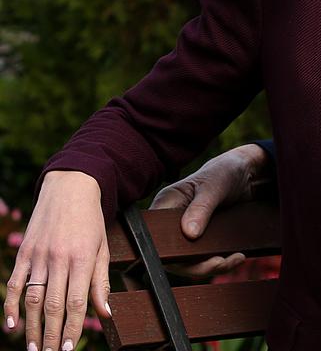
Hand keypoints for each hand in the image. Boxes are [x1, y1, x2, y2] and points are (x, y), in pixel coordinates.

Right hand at [4, 170, 111, 350]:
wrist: (70, 188)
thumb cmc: (91, 221)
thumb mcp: (102, 248)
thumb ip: (101, 282)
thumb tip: (106, 313)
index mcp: (83, 259)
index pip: (76, 302)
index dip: (70, 328)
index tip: (66, 349)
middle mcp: (59, 259)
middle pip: (52, 305)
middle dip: (50, 334)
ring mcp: (39, 256)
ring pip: (33, 298)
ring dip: (31, 326)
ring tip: (32, 348)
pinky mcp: (24, 252)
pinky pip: (16, 283)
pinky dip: (11, 304)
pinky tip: (11, 324)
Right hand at [149, 143, 268, 276]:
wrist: (247, 172)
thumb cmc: (225, 171)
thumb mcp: (214, 187)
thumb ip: (201, 208)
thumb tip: (189, 234)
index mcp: (166, 203)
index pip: (155, 237)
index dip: (169, 254)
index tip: (193, 261)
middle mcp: (174, 220)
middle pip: (173, 255)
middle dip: (197, 266)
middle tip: (220, 262)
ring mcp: (188, 230)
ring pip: (190, 261)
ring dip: (212, 266)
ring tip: (235, 259)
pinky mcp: (204, 236)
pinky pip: (205, 257)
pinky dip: (221, 261)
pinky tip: (237, 257)